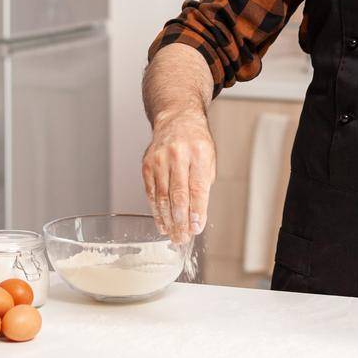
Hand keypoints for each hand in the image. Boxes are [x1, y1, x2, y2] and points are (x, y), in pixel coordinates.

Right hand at [141, 109, 215, 244]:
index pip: (197, 187)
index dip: (197, 211)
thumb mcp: (209, 159)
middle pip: (178, 194)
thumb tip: (198, 217)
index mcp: (199, 152)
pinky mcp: (147, 164)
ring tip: (173, 235)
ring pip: (162, 196)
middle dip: (181, 220)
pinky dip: (156, 210)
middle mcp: (178, 154)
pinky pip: (151, 192)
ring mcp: (160, 159)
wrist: (176, 120)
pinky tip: (162, 222)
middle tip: (183, 238)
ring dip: (167, 220)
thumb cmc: (197, 143)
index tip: (197, 228)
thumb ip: (204, 185)